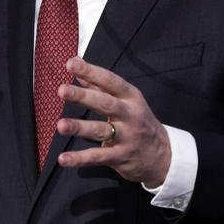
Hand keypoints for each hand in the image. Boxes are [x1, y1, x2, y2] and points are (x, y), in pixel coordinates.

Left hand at [55, 57, 171, 186]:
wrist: (163, 155)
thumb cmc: (138, 121)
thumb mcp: (126, 100)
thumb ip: (99, 85)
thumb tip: (76, 64)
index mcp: (131, 97)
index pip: (110, 81)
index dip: (91, 72)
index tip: (71, 64)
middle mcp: (130, 115)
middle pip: (105, 103)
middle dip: (83, 97)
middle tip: (62, 90)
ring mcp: (126, 137)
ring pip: (100, 131)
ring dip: (80, 128)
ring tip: (60, 125)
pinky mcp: (120, 158)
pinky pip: (98, 157)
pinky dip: (80, 159)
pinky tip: (63, 159)